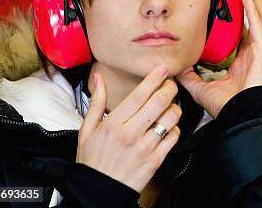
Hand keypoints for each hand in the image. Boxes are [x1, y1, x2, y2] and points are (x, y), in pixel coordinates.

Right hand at [76, 66, 181, 192]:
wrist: (98, 192)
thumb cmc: (93, 160)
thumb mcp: (87, 130)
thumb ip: (96, 102)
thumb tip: (98, 78)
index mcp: (113, 124)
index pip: (139, 95)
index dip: (154, 79)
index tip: (162, 69)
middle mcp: (130, 134)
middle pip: (159, 102)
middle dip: (169, 87)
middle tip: (170, 83)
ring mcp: (145, 147)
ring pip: (170, 118)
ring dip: (174, 107)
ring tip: (169, 106)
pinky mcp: (156, 160)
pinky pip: (174, 137)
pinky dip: (174, 128)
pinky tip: (167, 127)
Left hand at [176, 0, 261, 117]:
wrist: (235, 117)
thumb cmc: (224, 106)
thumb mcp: (199, 85)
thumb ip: (188, 74)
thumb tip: (175, 64)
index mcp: (240, 58)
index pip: (241, 29)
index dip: (238, 12)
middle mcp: (251, 51)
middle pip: (253, 17)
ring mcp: (259, 51)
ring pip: (259, 17)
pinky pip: (258, 27)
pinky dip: (252, 10)